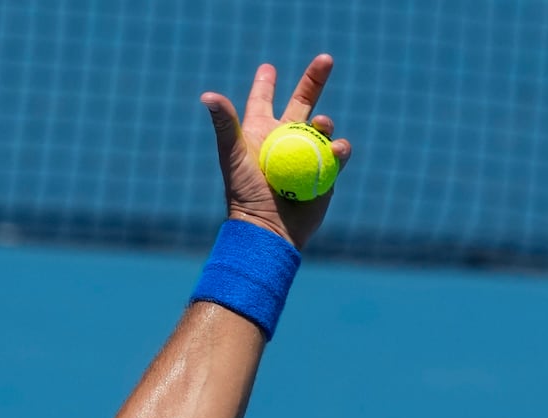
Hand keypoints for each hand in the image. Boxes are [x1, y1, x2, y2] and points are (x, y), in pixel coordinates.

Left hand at [201, 54, 352, 249]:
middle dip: (314, 80)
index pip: (263, 101)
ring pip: (322, 127)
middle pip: (303, 102)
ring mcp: (306, 154)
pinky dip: (339, 148)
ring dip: (324, 122)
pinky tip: (336, 148)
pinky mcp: (325, 172)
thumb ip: (225, 124)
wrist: (268, 228)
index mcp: (260, 133)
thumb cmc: (245, 193)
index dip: (265, 85)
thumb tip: (208, 95)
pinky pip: (338, 153)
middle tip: (325, 59)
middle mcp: (284, 140)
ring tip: (321, 124)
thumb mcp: (233, 155)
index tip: (267, 68)